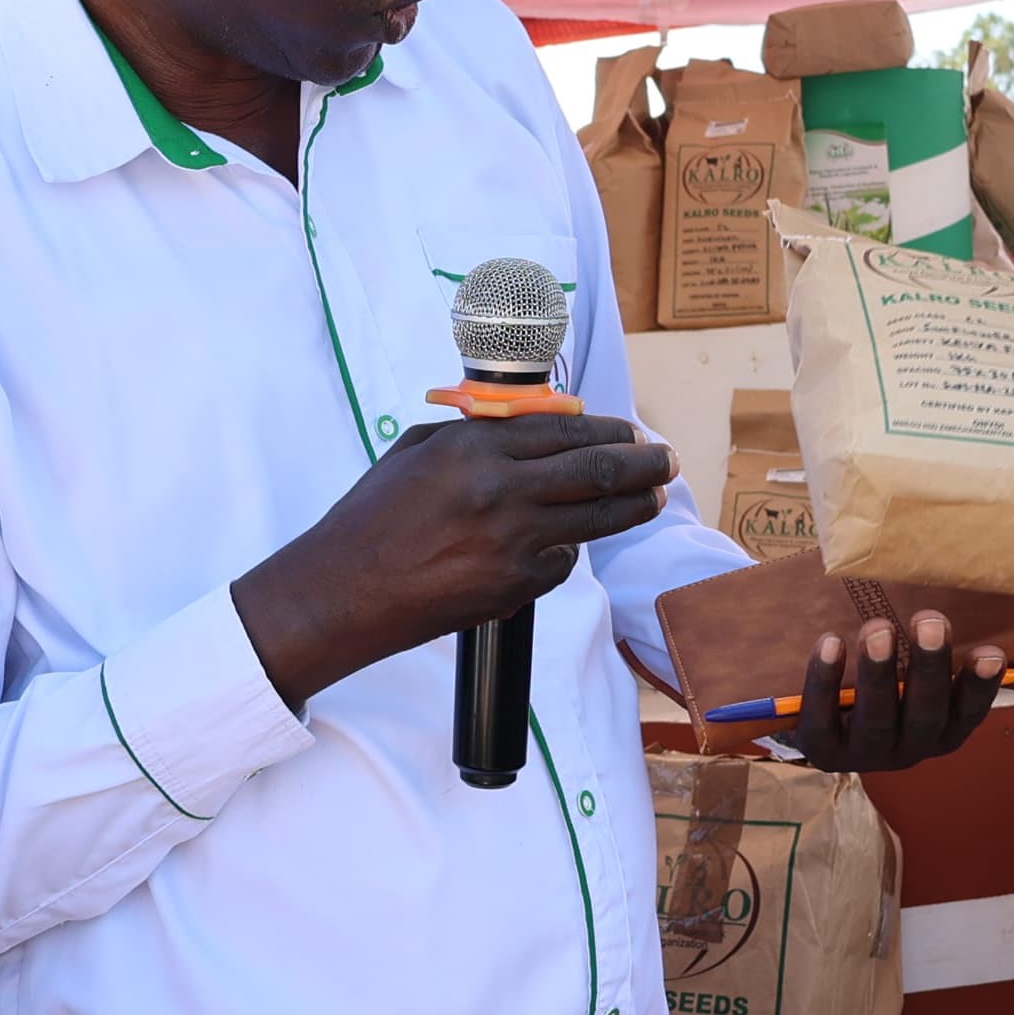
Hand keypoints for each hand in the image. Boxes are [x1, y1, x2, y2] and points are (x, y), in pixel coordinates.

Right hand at [232, 412, 672, 710]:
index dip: (609, 429)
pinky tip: (558, 546)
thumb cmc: (375, 515)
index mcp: (475, 448)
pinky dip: (565, 551)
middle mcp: (502, 492)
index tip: (631, 430)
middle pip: (598, 470)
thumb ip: (480, 433)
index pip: (566, 428)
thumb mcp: (420, 450)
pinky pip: (562, 562)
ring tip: (651, 498)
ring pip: (597, 520)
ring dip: (633, 506)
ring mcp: (514, 544)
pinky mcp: (516, 587)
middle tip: (666, 460)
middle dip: (643, 463)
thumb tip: (542, 424)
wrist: (347, 590)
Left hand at [788, 611, 1011, 773]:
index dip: (980, 686)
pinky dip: (822, 681)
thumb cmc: (900, 686)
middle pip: (925, 713)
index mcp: (946, 729)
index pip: (971, 711)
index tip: (992, 652)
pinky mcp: (822, 747)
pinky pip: (821, 719)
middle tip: (929, 621)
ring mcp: (865, 752)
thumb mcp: (948, 677)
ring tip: (877, 627)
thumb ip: (1004, 670)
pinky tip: (828, 642)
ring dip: (879, 673)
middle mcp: (911, 747)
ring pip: (877, 718)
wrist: (826, 722)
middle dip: (929, 669)